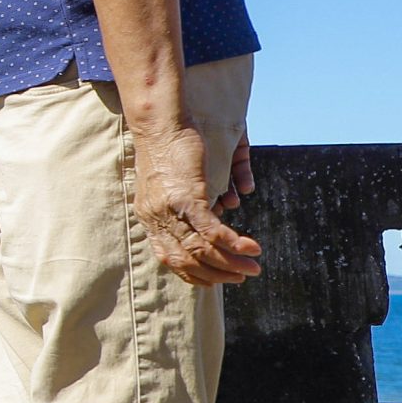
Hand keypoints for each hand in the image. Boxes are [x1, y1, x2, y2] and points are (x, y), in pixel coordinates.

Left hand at [133, 121, 261, 285]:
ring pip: (201, 250)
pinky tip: (251, 248)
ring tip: (252, 268)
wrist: (159, 122)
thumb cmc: (169, 146)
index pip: (168, 257)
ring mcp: (169, 210)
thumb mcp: (173, 179)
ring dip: (230, 263)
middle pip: (186, 260)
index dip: (192, 273)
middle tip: (241, 278)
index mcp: (149, 217)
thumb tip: (224, 206)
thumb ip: (191, 198)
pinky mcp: (187, 198)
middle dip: (217, 274)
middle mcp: (155, 218)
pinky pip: (211, 231)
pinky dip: (233, 244)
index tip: (214, 280)